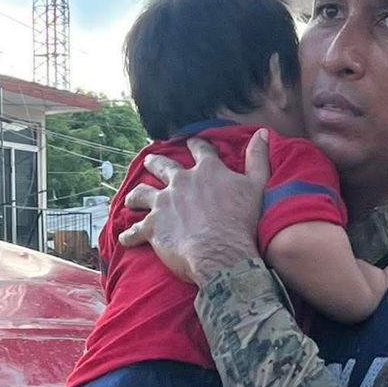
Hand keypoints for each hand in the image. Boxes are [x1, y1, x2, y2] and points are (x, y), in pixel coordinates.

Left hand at [118, 130, 272, 285]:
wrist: (220, 253)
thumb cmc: (241, 222)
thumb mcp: (256, 186)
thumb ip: (258, 159)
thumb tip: (263, 133)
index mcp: (207, 171)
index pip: (199, 150)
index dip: (195, 146)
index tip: (190, 143)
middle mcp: (181, 182)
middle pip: (163, 166)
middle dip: (156, 162)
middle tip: (150, 161)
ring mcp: (164, 203)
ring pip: (142, 193)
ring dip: (136, 195)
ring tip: (131, 199)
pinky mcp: (152, 227)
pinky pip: (135, 230)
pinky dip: (129, 234)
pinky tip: (124, 238)